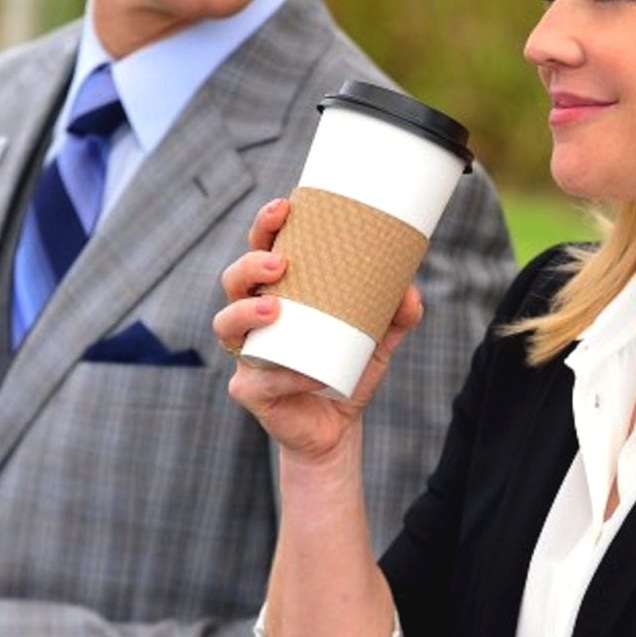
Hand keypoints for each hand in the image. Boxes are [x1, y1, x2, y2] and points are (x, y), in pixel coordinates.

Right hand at [215, 197, 423, 462]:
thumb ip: (398, 313)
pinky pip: (257, 379)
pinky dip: (284, 375)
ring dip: (245, 312)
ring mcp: (246, 354)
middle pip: (234, 280)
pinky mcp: (250, 390)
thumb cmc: (347, 369)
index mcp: (279, 294)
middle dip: (250, 263)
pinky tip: (307, 374)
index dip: (265, 226)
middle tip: (281, 262)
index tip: (285, 207)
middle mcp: (252, 319)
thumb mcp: (379, 339)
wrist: (337, 429)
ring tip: (275, 307)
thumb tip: (410, 289)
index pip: (262, 250)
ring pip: (225, 324)